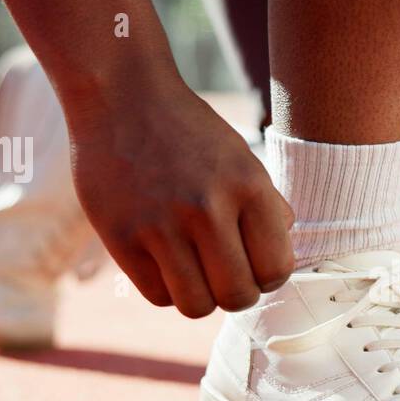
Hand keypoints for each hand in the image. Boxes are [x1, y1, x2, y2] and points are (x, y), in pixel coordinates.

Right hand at [67, 79, 293, 316]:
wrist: (120, 94)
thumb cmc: (189, 133)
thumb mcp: (242, 158)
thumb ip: (267, 209)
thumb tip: (279, 264)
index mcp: (248, 185)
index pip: (276, 270)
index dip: (268, 277)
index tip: (254, 265)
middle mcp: (207, 207)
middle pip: (238, 297)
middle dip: (236, 293)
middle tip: (224, 273)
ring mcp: (161, 225)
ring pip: (197, 306)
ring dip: (201, 297)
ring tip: (195, 271)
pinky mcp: (121, 237)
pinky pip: (158, 296)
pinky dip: (166, 287)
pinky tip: (164, 260)